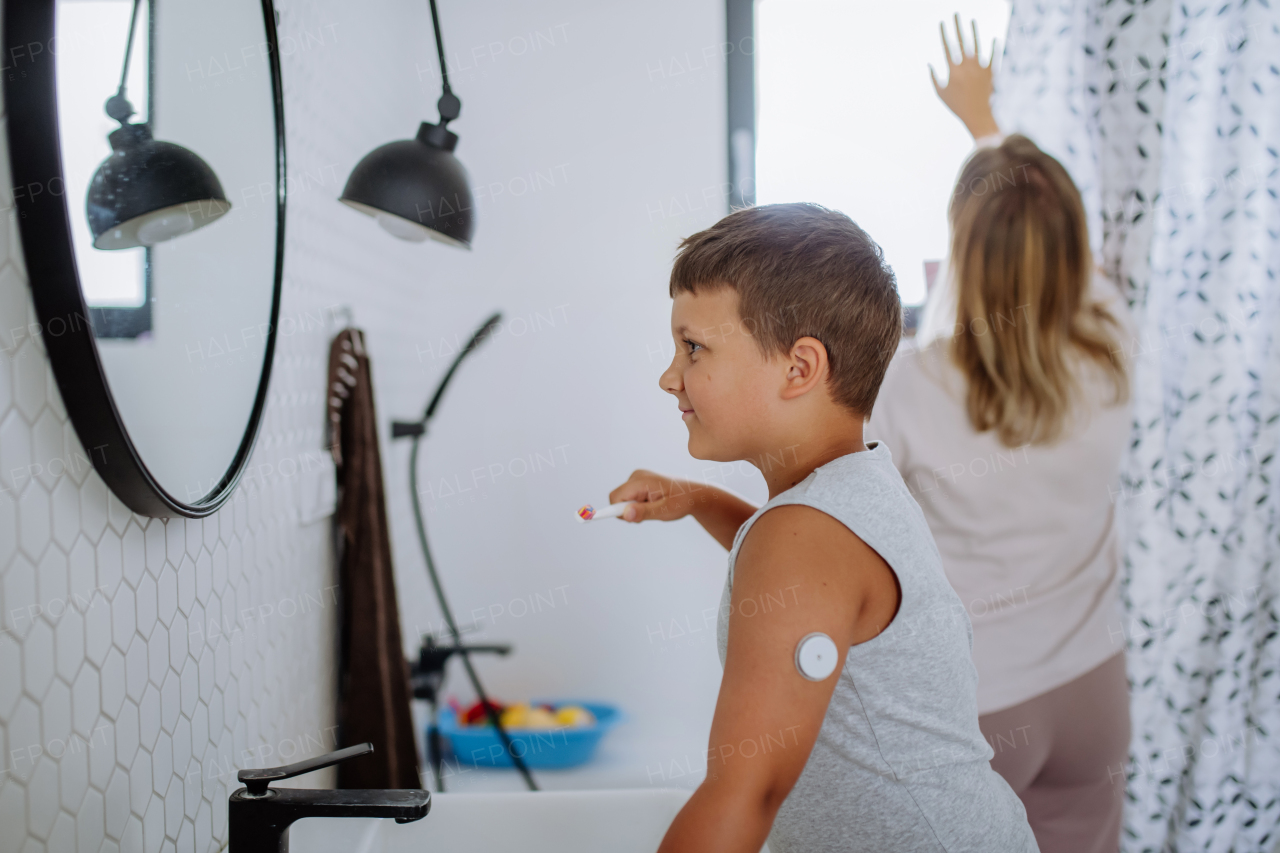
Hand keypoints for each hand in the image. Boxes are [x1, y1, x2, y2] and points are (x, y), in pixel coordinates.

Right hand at [608, 470, 699, 522]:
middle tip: (647, 516)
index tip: (628, 520)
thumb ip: (644, 512)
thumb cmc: (682, 501)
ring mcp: (638, 477)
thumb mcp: (664, 510)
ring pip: (623, 499)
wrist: (695, 493)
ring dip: (634, 508)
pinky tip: (653, 504)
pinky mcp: (640, 482)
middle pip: (617, 498)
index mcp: (641, 480)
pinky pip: (630, 496)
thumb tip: (625, 514)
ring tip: (654, 509)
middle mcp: (637, 476)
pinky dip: (638, 504)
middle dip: (628, 511)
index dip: (617, 511)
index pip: (616, 497)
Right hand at [929, 14, 999, 139]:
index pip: (947, 47)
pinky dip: (994, 47)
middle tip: (956, 14)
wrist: (977, 114)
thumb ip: (934, 78)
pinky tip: (994, 38)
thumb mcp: (940, 93)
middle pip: (961, 41)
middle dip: (957, 26)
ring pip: (976, 45)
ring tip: (972, 21)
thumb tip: (929, 65)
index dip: (944, 33)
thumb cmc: (956, 105)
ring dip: (974, 31)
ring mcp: (979, 68)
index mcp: (953, 70)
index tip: (942, 23)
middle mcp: (966, 66)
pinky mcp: (990, 72)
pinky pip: (993, 56)